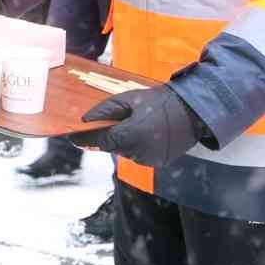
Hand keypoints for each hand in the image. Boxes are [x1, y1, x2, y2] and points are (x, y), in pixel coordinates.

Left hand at [68, 86, 205, 167]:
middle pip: (111, 147)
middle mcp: (137, 153)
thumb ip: (104, 110)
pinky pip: (139, 156)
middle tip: (117, 121)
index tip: (72, 136)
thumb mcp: (128, 99)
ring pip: (125, 152)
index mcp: (128, 136)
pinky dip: (137, 147)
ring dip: (124, 141)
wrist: (192, 111)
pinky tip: (147, 133)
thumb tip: (84, 120)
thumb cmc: (158, 101)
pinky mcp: (158, 164)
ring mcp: (148, 161)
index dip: (83, 138)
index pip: (98, 140)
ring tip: (137, 124)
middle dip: (109, 135)